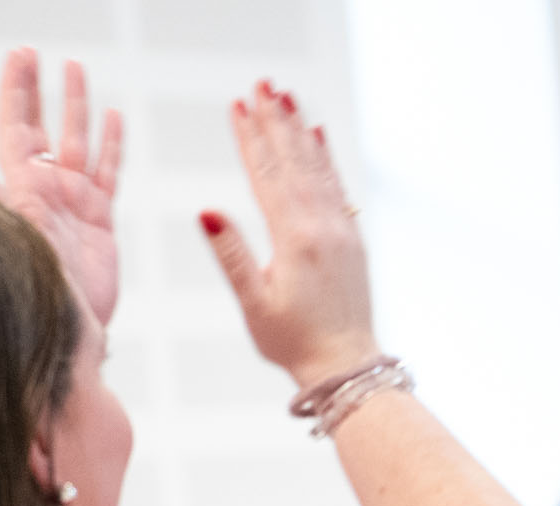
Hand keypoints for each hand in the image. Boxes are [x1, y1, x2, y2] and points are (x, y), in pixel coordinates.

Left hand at [0, 49, 123, 325]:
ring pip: (79, 141)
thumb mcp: (6, 236)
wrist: (64, 335)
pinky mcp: (99, 222)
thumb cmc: (29, 293)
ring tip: (77, 71)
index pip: (16, 124)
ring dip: (78, 107)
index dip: (18, 89)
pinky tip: (114, 118)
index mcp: (22, 188)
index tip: (22, 55)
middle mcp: (46, 189)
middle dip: (43, 89)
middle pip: (45, 125)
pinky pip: (108, 173)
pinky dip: (112, 145)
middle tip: (42, 54)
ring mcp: (73, 203)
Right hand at [200, 82, 380, 388]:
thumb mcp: (254, 302)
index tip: (237, 105)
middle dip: (275, 122)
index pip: (266, 176)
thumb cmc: (293, 342)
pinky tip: (319, 137)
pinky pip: (337, 188)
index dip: (250, 139)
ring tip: (287, 97)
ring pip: (318, 169)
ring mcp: (342, 232)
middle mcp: (322, 228)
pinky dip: (327, 159)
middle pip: (293, 163)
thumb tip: (206, 210)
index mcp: (294, 240)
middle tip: (262, 84)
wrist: (346, 366)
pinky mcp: (352, 241)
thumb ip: (232, 254)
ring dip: (300, 132)